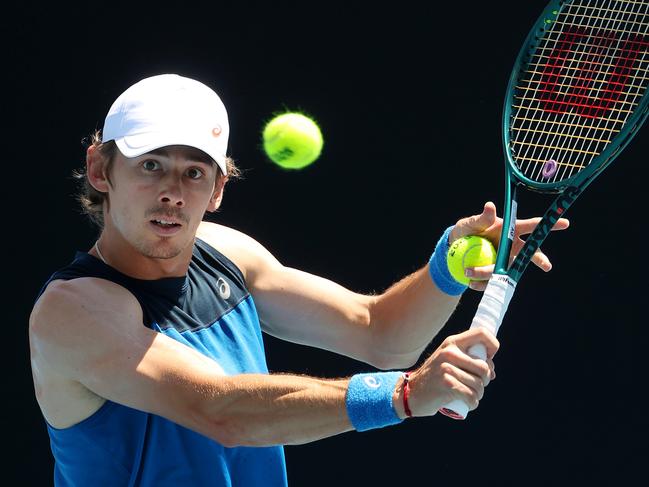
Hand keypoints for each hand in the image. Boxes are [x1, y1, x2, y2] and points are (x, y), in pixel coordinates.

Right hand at [404, 328, 498, 416]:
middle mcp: (449, 353)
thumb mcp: (446, 360)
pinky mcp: (447, 385)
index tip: (490, 359)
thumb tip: (492, 370)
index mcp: (452, 343)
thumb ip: (466, 359)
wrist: (411, 392)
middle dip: (486, 380)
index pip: (481, 334)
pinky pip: (471, 396)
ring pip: (479, 385)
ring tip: (470, 396)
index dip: (493, 345)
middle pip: (484, 367)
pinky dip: (473, 403)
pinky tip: (468, 404)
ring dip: (478, 395)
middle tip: (477, 386)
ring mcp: (447, 369)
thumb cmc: (433, 377)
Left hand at [449, 201, 569, 289]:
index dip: (547, 224)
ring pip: (510, 270)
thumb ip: (481, 218)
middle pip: (530, 253)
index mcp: (510, 230)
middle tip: (547, 265)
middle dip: (539, 259)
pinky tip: (470, 281)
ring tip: (469, 272)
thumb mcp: (470, 223)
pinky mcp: (498, 275)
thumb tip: (490, 206)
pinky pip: (495, 281)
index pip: (531, 226)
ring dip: (490, 274)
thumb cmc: (466, 231)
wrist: (456, 250)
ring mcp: (507, 261)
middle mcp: (513, 247)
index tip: (565, 222)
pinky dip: (481, 283)